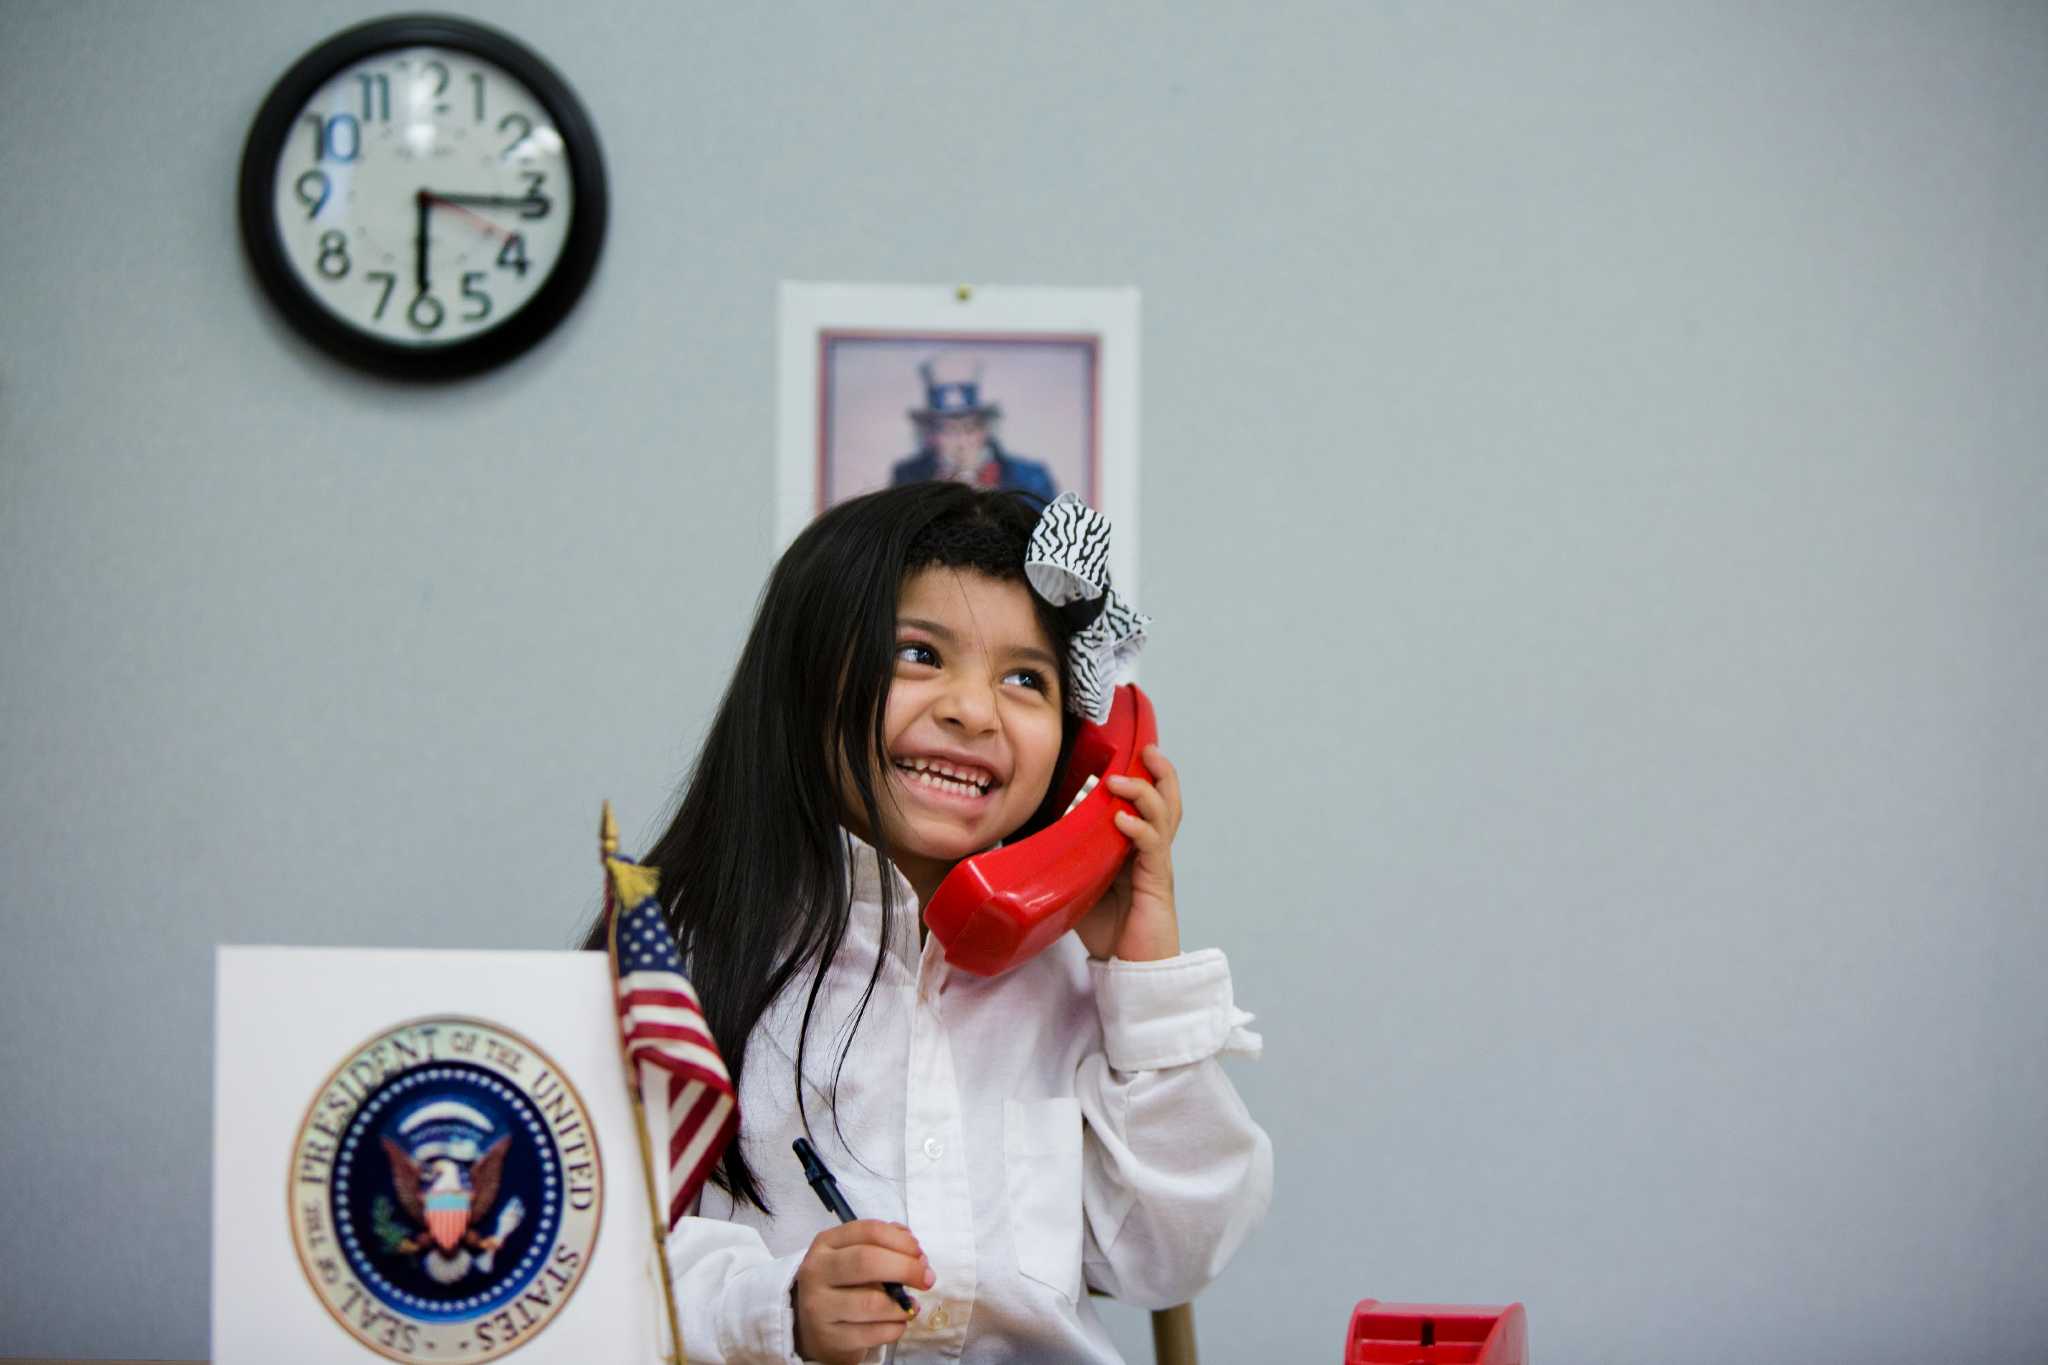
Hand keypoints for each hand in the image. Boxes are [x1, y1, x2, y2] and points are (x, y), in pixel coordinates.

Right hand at [792, 1219, 930, 1363]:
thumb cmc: (844, 1286)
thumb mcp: (855, 1257)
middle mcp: (816, 1271)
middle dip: (906, 1268)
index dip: (901, 1241)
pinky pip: (874, 1333)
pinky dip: (895, 1328)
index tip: (920, 1254)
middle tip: (927, 1278)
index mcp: (826, 1243)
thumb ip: (885, 1246)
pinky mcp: (830, 1338)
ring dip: (902, 1305)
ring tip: (911, 1306)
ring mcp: (819, 1307)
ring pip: (872, 1302)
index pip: (869, 1231)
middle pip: (867, 1261)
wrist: (816, 1329)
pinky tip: (897, 1323)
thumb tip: (917, 1254)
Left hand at [1075, 745, 1181, 961]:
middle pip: (1167, 801)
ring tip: (1123, 779)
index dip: (1143, 776)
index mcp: (1134, 848)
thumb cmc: (1108, 932)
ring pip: (1164, 816)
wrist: (1131, 971)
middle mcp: (1150, 852)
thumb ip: (1063, 862)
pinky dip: (1139, 828)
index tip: (1129, 751)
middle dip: (1160, 771)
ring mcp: (1156, 866)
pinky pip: (1154, 848)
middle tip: (1147, 748)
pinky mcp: (1157, 884)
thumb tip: (1020, 841)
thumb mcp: (1077, 886)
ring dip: (1145, 792)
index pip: (1146, 803)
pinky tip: (1123, 820)